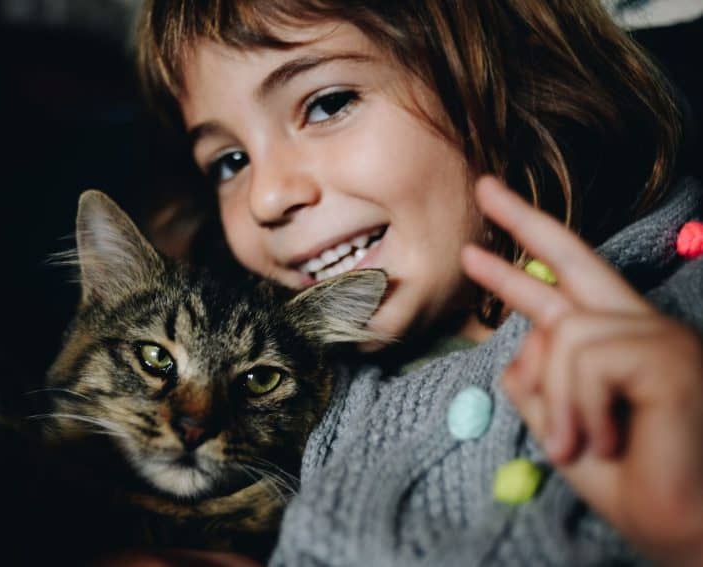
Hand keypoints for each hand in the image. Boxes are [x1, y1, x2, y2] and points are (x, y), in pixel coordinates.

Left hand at [461, 176, 702, 565]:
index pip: (564, 281)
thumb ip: (536, 377)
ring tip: (583, 444)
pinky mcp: (670, 354)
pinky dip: (581, 408)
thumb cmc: (624, 480)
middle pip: (573, 258)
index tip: (486, 221)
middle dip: (524, 221)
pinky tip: (607, 439)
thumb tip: (520, 336)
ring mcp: (659, 335)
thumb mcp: (558, 422)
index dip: (526, 246)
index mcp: (614, 340)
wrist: (678, 527)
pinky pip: (587, 358)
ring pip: (564, 333)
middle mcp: (640, 326)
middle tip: (483, 186)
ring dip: (560, 402)